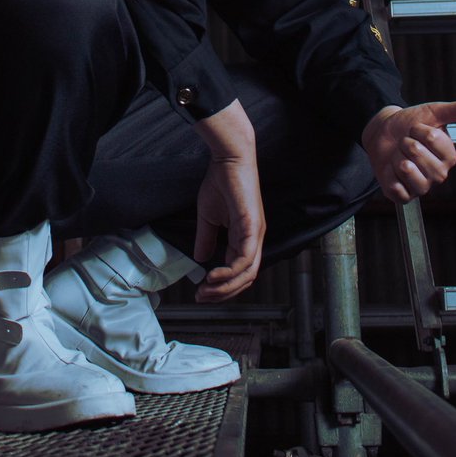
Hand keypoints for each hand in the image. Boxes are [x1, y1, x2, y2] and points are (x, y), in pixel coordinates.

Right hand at [193, 100, 265, 301]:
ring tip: (205, 289)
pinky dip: (230, 272)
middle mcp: (254, 240)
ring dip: (225, 286)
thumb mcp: (208, 216)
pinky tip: (213, 275)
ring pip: (246, 273)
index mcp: (245, 238)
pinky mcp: (251, 226)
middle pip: (245, 279)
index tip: (201, 291)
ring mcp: (255, 234)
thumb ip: (206, 238)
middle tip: (202, 297)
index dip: (221, 286)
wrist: (228, 159)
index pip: (239, 272)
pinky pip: (245, 258)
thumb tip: (200, 258)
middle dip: (222, 293)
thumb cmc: (221, 182)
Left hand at [362, 96, 455, 202]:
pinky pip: (397, 189)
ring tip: (399, 154)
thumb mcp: (436, 112)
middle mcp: (438, 174)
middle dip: (407, 142)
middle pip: (419, 155)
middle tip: (406, 142)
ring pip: (408, 170)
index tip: (417, 128)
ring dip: (397, 156)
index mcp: (448, 156)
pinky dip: (389, 175)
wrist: (382, 133)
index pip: (433, 139)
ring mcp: (421, 186)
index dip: (420, 130)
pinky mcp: (404, 196)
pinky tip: (392, 168)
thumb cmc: (410, 124)